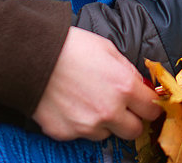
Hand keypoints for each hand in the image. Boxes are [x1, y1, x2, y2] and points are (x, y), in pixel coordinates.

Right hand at [32, 27, 160, 141]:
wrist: (30, 55)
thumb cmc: (70, 46)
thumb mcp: (108, 49)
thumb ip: (128, 71)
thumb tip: (141, 87)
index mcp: (124, 86)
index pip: (152, 110)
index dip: (149, 106)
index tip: (144, 104)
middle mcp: (109, 110)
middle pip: (134, 130)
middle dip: (130, 120)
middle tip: (120, 107)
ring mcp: (87, 125)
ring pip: (106, 134)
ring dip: (103, 122)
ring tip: (87, 100)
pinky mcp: (66, 133)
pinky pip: (81, 134)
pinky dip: (79, 123)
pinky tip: (70, 104)